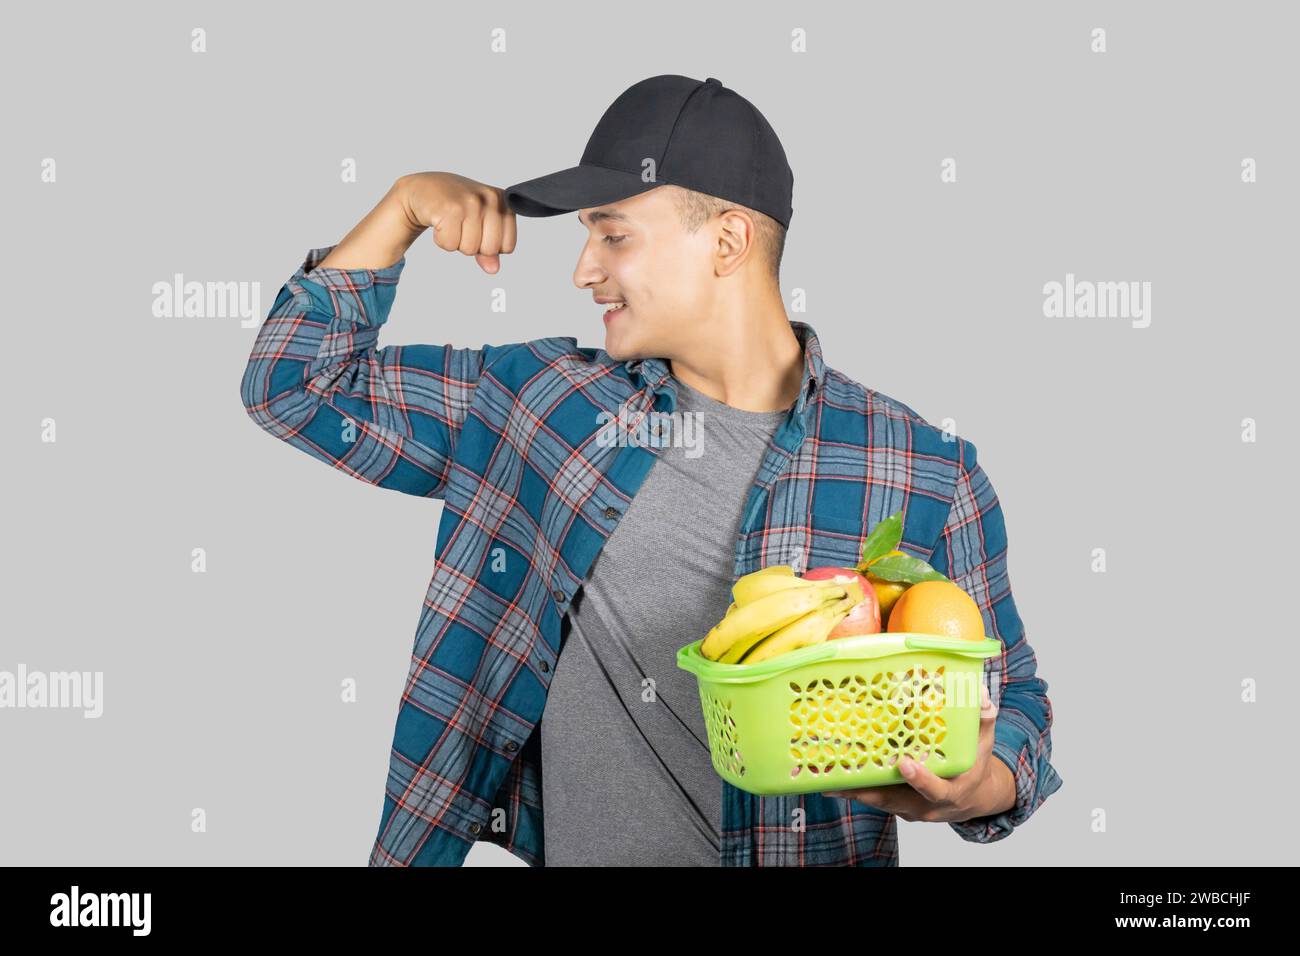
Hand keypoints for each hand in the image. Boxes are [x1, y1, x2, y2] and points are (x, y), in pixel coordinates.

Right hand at [397, 172, 516, 273]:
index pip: (508, 246)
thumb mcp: (479, 223)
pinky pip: (450, 244)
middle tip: (461, 226)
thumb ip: (490, 247)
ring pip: (469, 249)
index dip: (490, 246)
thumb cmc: (454, 205)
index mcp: (503, 202)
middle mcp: (490, 199)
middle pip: (490, 249)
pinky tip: (440, 222)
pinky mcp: (450, 208)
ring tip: (450, 222)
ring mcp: (470, 202)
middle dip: (473, 246)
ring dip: (456, 242)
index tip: (477, 229)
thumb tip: (493, 269)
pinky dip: (441, 240)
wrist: (423, 189)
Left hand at [822, 683, 1015, 822]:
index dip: (920, 779)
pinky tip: (831, 778)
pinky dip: (854, 789)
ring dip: (852, 791)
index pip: (936, 790)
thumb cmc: (975, 767)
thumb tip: (979, 692)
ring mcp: (909, 809)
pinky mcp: (896, 806)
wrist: (973, 799)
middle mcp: (927, 805)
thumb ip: (982, 719)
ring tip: (825, 778)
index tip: (905, 763)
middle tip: (840, 778)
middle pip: (894, 800)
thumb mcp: (984, 743)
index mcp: (951, 791)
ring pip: (878, 801)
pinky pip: (874, 798)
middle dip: (866, 791)